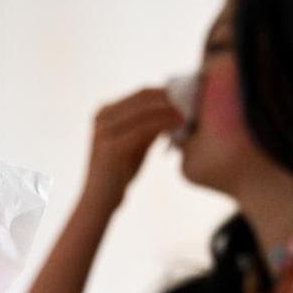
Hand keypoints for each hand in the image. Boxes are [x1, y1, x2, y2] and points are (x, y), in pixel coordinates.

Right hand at [83, 88, 183, 209]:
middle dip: (170, 97)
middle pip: (143, 97)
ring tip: (190, 112)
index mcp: (106, 112)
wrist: (99, 200)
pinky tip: (179, 124)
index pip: (142, 94)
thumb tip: (175, 110)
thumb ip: (149, 126)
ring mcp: (105, 130)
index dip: (167, 92)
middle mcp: (103, 116)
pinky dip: (163, 124)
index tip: (189, 95)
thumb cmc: (119, 172)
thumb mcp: (136, 144)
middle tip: (193, 100)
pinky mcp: (111, 146)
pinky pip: (143, 129)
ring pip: (145, 110)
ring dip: (170, 109)